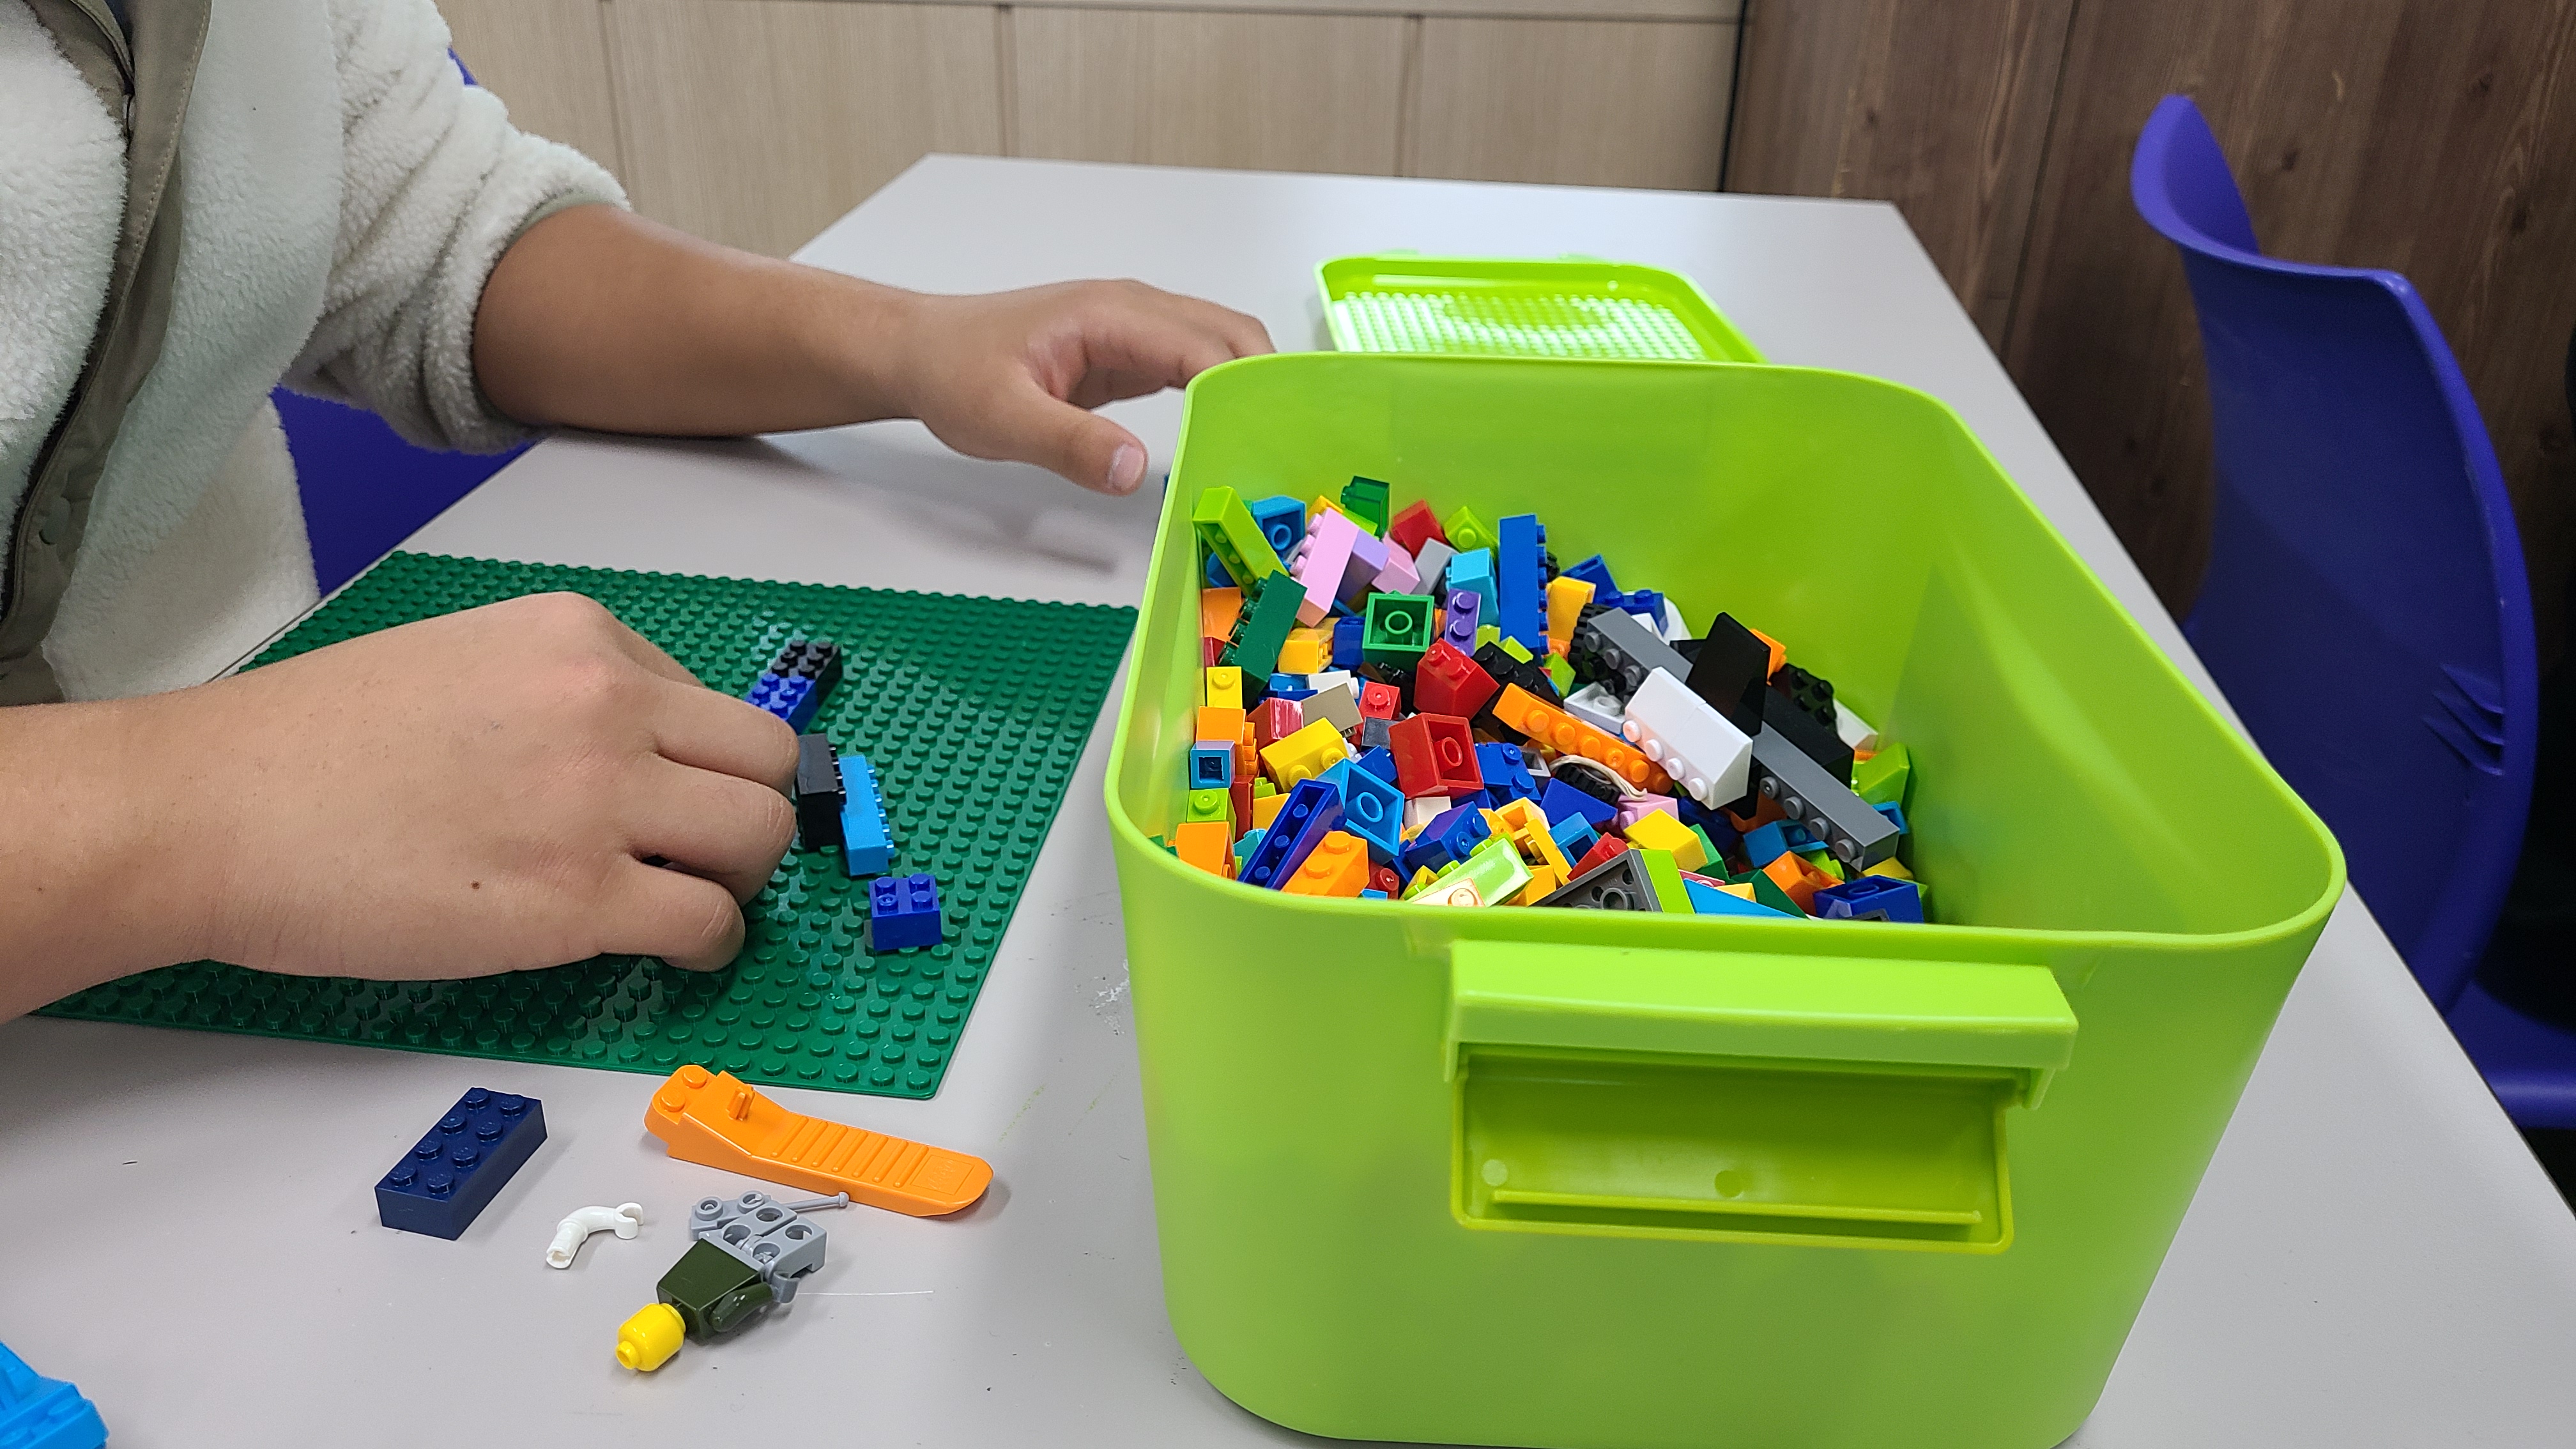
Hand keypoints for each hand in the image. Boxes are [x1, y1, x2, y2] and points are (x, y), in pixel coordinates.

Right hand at [89, 595, 791, 997]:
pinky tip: (668, 950)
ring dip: (740, 879)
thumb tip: (630, 755)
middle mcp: (606, 703)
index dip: (696, 762)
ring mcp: (599, 799)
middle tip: (703, 855)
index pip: (706, 700)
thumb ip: (557, 695)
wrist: (209, 808)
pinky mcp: (580, 898)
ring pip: (761, 836)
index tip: (665, 800)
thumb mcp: (460, 663)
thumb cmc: (305, 750)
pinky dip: (708, 945)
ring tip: (688, 901)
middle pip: (765, 760)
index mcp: (576, 637)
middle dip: (748, 813)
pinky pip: (709, 922)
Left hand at [880, 280, 1272, 494]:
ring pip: (1219, 349)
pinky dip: (1220, 398)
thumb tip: (1135, 471)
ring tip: (1271, 448)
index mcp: (1110, 315)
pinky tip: (1229, 439)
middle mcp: (1134, 312)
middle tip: (1290, 448)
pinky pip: (1193, 369)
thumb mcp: (1002, 418)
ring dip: (1248, 391)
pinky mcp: (1129, 356)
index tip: (1279, 433)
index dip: (1249, 387)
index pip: (1206, 345)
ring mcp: (1134, 331)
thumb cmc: (954, 371)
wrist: (921, 352)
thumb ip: (1069, 444)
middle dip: (1267, 386)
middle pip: (1231, 336)